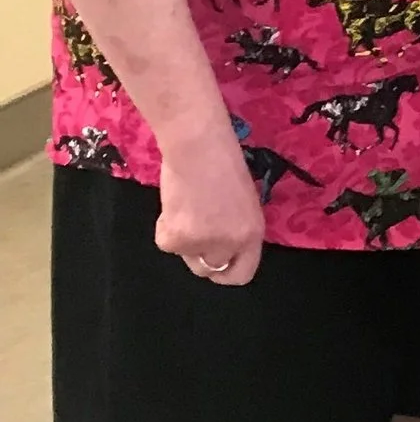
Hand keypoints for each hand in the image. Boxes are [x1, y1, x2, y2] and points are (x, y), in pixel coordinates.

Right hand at [153, 128, 265, 288]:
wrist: (198, 147)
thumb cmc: (223, 164)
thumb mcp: (243, 203)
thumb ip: (235, 228)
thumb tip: (220, 245)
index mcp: (253, 235)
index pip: (241, 274)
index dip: (225, 272)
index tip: (216, 266)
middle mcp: (231, 245)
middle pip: (209, 269)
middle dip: (198, 253)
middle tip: (192, 229)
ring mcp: (203, 243)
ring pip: (185, 254)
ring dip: (182, 237)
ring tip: (186, 206)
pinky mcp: (177, 238)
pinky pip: (166, 243)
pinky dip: (165, 228)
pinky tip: (174, 204)